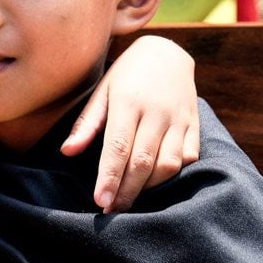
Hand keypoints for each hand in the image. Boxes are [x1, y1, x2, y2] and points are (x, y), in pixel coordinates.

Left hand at [60, 35, 198, 212]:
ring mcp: (179, 119)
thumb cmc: (126, 76)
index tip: (100, 202)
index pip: (118, 148)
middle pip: (142, 162)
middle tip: (111, 210)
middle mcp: (156, 112)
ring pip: (168, 164)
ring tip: (129, 197)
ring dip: (148, 187)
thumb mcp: (102, 91)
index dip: (110, 178)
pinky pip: (187, 158)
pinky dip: (172, 175)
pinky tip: (154, 181)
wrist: (166, 53)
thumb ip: (87, 123)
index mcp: (128, 102)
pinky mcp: (194, 125)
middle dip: (126, 191)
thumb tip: (67, 152)